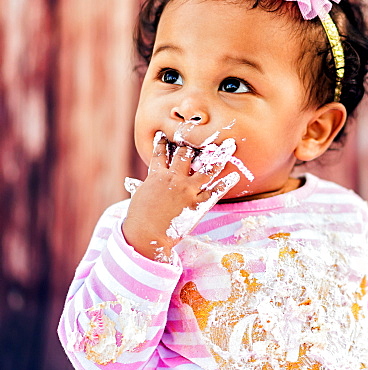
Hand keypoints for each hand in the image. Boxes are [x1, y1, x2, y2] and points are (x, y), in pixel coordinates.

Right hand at [122, 131, 240, 261]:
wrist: (145, 235)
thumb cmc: (138, 218)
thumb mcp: (137, 198)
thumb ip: (137, 187)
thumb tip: (130, 183)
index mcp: (156, 176)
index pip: (161, 153)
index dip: (163, 142)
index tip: (167, 134)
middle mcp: (174, 179)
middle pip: (186, 154)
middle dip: (193, 144)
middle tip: (204, 135)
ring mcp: (187, 190)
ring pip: (206, 169)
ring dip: (218, 156)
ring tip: (229, 146)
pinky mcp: (197, 204)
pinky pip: (215, 191)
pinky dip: (226, 183)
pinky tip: (235, 175)